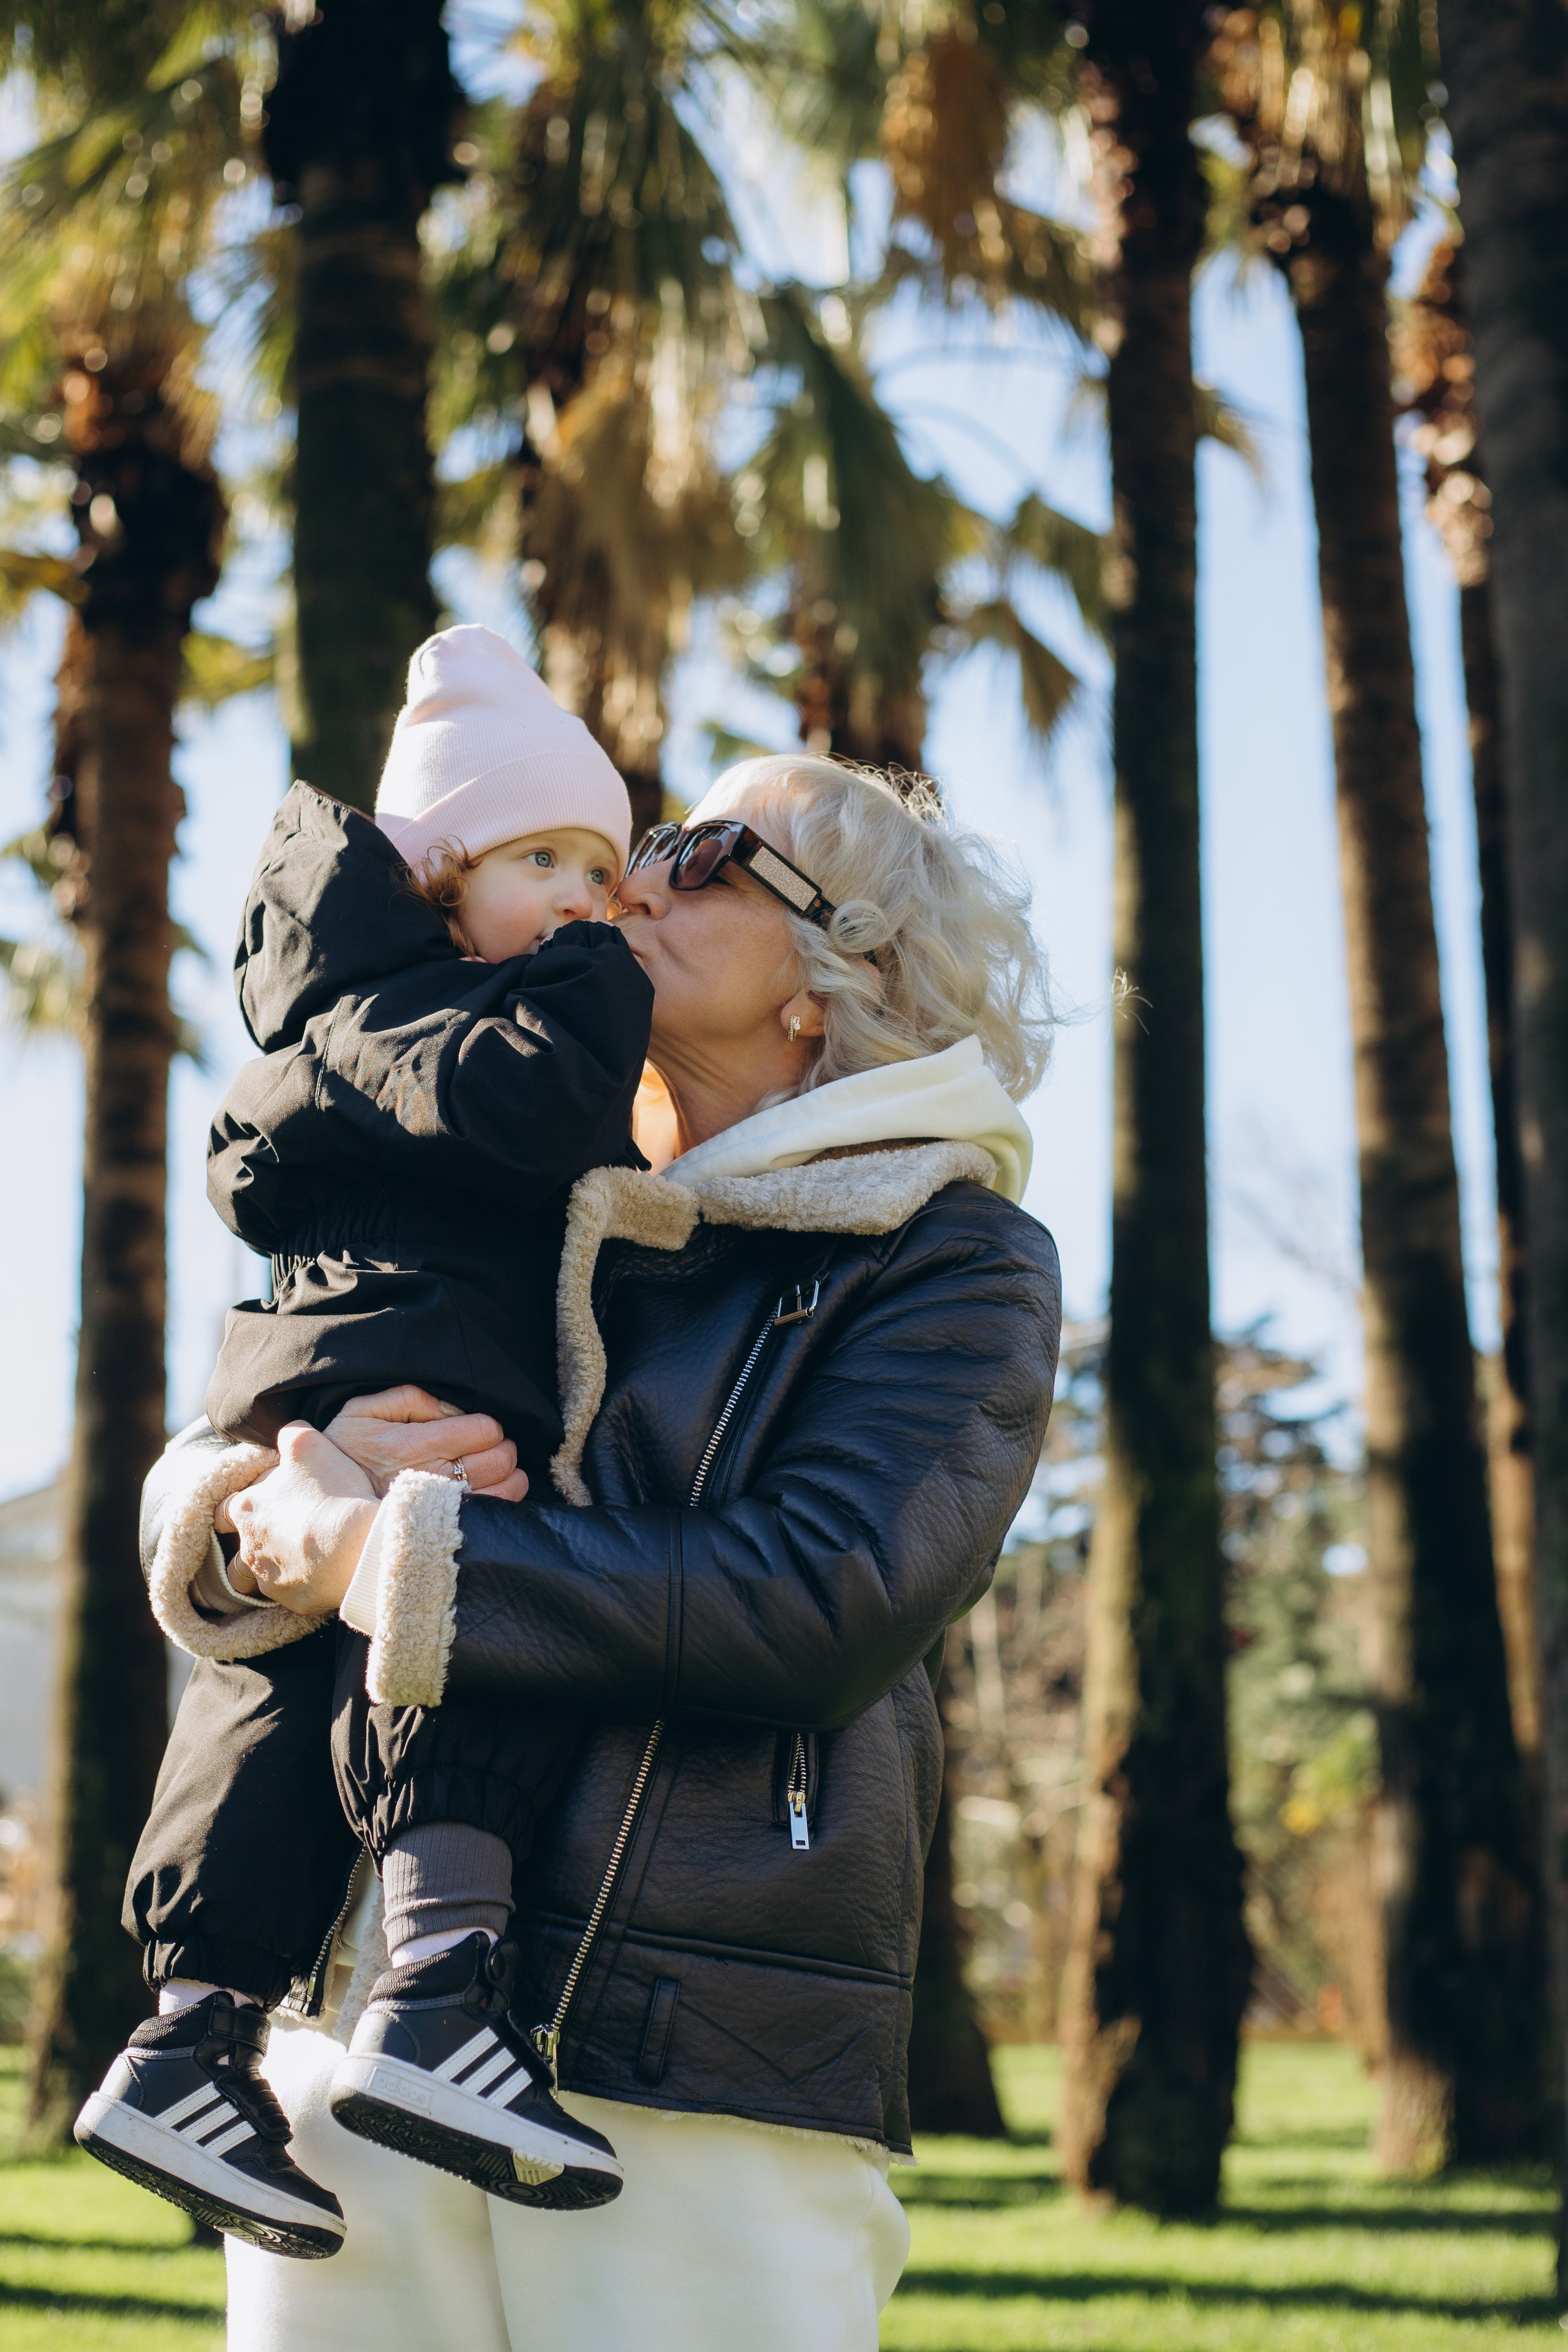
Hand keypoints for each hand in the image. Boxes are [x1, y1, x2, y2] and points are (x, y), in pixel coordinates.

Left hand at [231, 1425, 377, 1614]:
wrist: (356, 1545)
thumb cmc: (331, 1492)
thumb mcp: (309, 1444)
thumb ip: (290, 1434)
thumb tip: (286, 1432)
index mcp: (246, 1509)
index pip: (223, 1508)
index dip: (236, 1506)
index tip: (253, 1504)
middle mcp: (249, 1547)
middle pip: (235, 1550)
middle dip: (247, 1544)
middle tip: (272, 1536)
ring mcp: (269, 1578)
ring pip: (253, 1580)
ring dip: (266, 1571)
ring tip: (291, 1561)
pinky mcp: (293, 1601)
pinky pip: (290, 1595)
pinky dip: (300, 1585)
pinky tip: (319, 1575)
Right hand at [321, 1386, 528, 1501]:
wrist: (321, 1508)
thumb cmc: (347, 1453)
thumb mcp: (363, 1412)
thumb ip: (408, 1398)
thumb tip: (450, 1408)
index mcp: (410, 1446)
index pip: (481, 1430)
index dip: (489, 1427)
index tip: (482, 1430)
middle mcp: (428, 1479)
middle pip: (497, 1459)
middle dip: (502, 1449)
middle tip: (492, 1448)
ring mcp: (438, 1510)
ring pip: (502, 1490)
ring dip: (508, 1477)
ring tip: (495, 1472)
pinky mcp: (443, 1532)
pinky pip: (490, 1518)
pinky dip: (501, 1504)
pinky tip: (490, 1495)